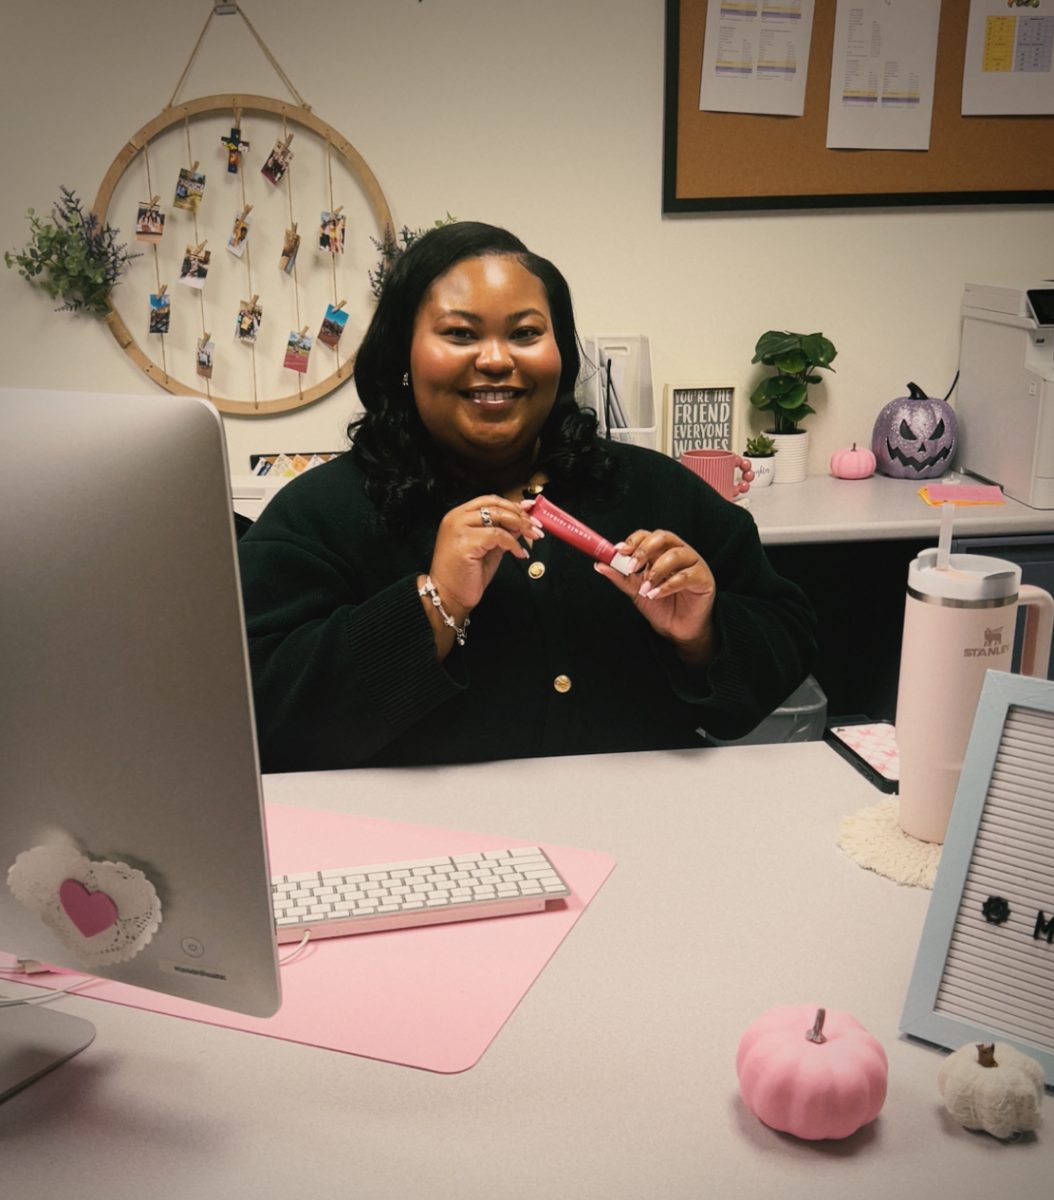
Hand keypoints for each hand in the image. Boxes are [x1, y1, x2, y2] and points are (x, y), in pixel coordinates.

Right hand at [426, 495, 543, 623]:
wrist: (448, 597)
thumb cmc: (464, 576)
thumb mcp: (488, 549)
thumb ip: (503, 533)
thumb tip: (522, 523)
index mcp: (458, 516)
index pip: (489, 501)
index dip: (512, 504)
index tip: (530, 509)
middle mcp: (456, 518)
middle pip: (495, 506)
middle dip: (520, 515)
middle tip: (536, 526)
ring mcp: (459, 529)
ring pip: (498, 517)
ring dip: (521, 525)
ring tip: (533, 537)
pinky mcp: (465, 542)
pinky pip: (498, 535)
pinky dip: (513, 543)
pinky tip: (519, 553)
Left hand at [594, 529, 716, 668]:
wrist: (678, 630)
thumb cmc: (661, 606)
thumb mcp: (636, 590)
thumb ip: (621, 576)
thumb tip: (599, 564)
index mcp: (661, 551)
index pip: (647, 535)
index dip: (633, 541)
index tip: (618, 552)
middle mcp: (678, 552)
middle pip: (663, 537)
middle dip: (644, 550)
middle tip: (631, 567)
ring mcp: (693, 563)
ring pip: (675, 554)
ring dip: (656, 571)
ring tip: (645, 589)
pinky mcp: (704, 578)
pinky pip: (687, 575)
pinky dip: (668, 585)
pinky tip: (656, 594)